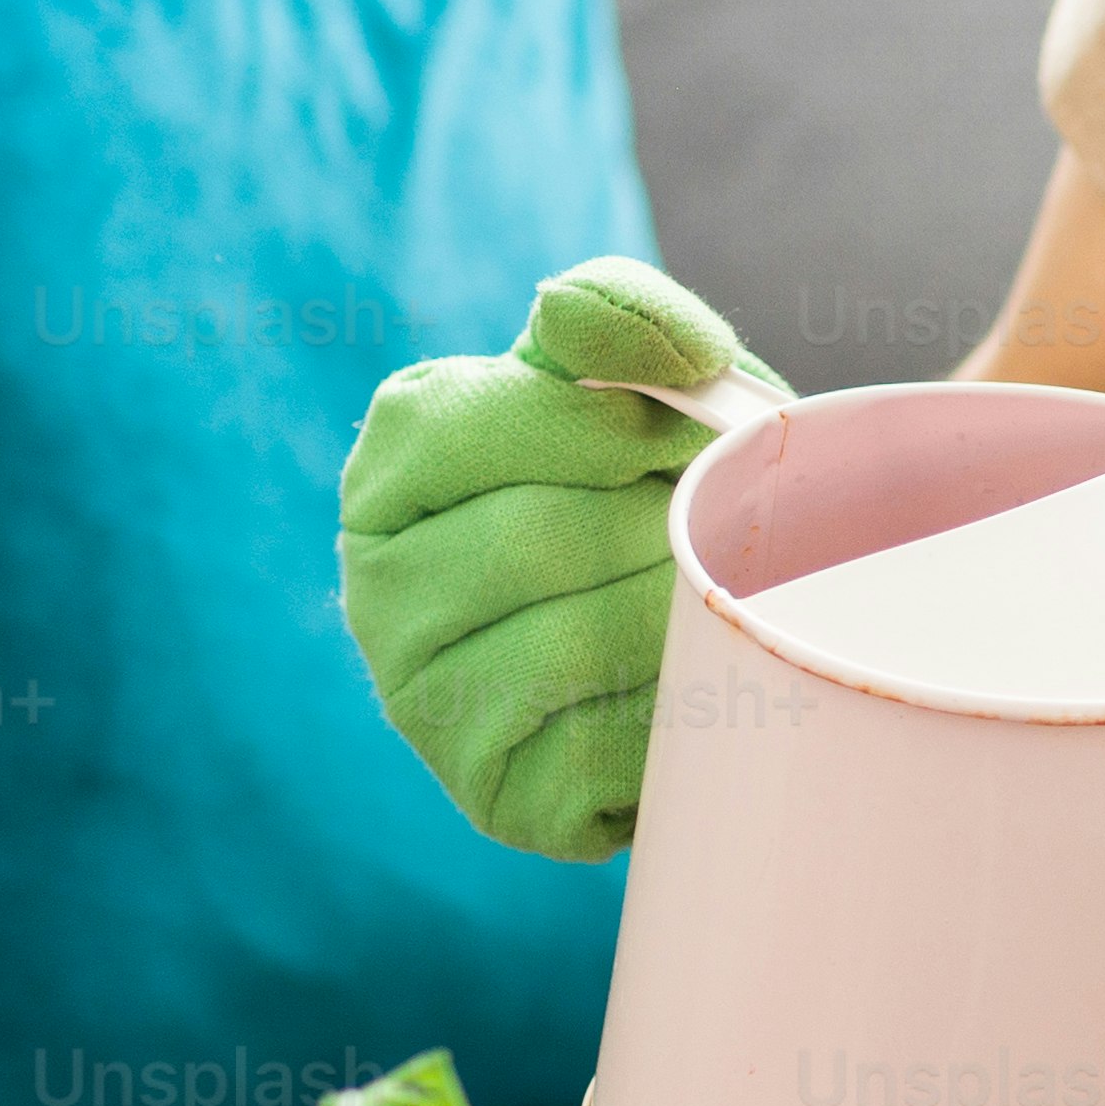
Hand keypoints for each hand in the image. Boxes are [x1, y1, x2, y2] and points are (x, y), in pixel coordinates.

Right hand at [337, 260, 772, 859]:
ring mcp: (423, 703)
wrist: (699, 633)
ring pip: (569, 648)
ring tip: (721, 594)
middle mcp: (377, 591)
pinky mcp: (498, 796)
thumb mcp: (637, 381)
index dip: (599, 427)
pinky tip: (701, 680)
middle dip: (659, 525)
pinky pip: (606, 747)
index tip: (688, 433)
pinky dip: (683, 705)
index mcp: (390, 473)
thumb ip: (611, 314)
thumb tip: (566, 310)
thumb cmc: (656, 486)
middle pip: (531, 543)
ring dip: (680, 614)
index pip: (462, 430)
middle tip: (727, 526)